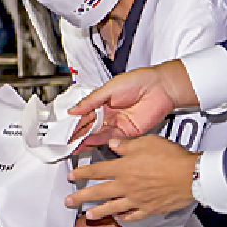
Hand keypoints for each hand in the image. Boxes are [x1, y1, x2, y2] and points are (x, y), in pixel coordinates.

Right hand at [66, 62, 197, 146]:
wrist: (162, 87)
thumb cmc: (141, 80)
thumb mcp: (110, 88)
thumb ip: (91, 101)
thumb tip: (75, 109)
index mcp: (104, 100)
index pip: (85, 113)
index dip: (74, 122)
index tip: (65, 129)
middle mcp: (110, 113)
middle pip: (90, 126)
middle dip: (77, 134)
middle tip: (66, 141)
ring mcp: (119, 122)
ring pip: (98, 134)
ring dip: (85, 140)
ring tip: (73, 146)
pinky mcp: (128, 131)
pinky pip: (111, 138)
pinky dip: (98, 141)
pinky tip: (88, 143)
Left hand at [66, 134, 197, 221]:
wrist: (190, 176)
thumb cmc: (171, 158)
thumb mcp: (146, 142)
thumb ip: (126, 144)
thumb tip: (113, 143)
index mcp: (123, 168)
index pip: (96, 171)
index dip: (81, 173)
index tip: (71, 176)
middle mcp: (126, 186)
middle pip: (98, 192)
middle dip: (80, 197)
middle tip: (69, 201)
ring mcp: (136, 200)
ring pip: (112, 207)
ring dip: (98, 211)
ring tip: (89, 214)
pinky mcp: (149, 209)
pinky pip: (132, 216)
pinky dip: (124, 218)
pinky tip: (119, 218)